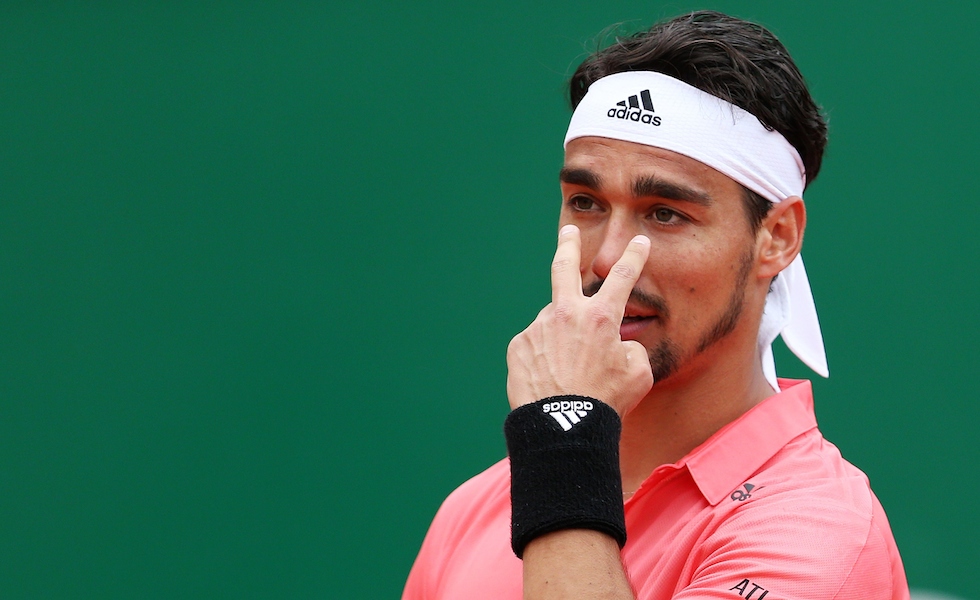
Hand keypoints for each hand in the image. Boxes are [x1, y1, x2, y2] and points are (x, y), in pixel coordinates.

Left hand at [506, 224, 653, 416]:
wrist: (563, 427)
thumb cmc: (605, 403)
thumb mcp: (637, 374)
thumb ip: (630, 349)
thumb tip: (616, 343)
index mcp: (601, 318)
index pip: (622, 277)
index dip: (634, 256)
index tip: (639, 242)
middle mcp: (567, 314)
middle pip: (565, 267)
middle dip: (569, 245)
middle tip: (568, 232)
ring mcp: (539, 328)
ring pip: (553, 325)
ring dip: (561, 341)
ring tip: (569, 374)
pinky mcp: (519, 345)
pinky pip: (536, 346)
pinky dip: (544, 358)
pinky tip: (551, 380)